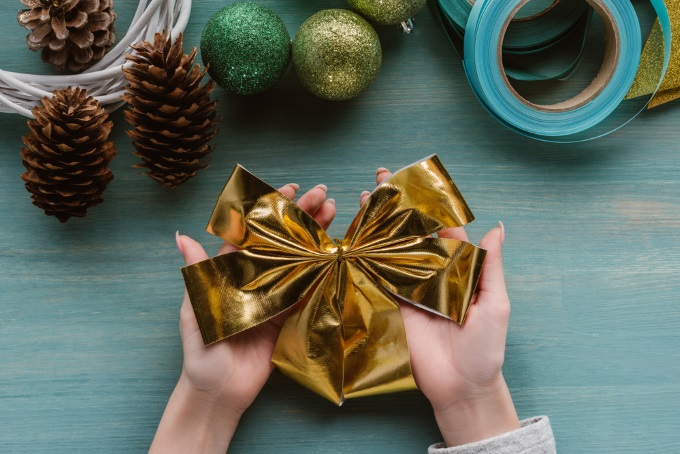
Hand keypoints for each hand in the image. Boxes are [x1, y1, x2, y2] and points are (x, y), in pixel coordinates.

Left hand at [151, 183, 335, 453]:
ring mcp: (274, 297)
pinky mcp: (289, 317)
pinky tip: (338, 252)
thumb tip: (181, 236)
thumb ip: (196, 274)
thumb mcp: (194, 311)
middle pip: (281, 240)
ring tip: (334, 213)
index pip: (252, 231)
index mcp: (230, 272)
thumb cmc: (201, 353)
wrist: (220, 394)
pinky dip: (324, 271)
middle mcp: (254, 280)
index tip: (289, 188)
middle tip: (322, 195)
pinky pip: (309, 289)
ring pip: (299, 259)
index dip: (270, 208)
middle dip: (302, 216)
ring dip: (316, 236)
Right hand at [361, 168, 519, 446]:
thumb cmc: (485, 347)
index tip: (415, 179)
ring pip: (389, 249)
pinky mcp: (390, 306)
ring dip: (376, 224)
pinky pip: (375, 278)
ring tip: (362, 197)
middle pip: (409, 232)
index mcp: (456, 269)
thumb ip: (490, 265)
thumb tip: (499, 226)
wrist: (461, 387)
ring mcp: (407, 289)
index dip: (428, 203)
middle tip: (381, 176)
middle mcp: (429, 274)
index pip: (440, 227)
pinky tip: (351, 237)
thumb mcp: (495, 303)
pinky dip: (362, 258)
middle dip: (395, 205)